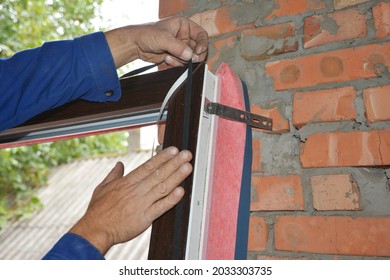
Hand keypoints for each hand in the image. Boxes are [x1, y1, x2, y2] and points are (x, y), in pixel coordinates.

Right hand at [69, 146, 192, 254]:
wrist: (95, 230)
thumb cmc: (98, 211)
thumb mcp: (102, 187)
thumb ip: (113, 175)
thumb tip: (119, 164)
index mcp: (127, 182)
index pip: (148, 166)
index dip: (162, 157)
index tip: (173, 150)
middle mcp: (136, 190)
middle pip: (158, 174)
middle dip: (174, 163)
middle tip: (186, 154)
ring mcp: (141, 204)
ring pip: (162, 187)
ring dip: (176, 177)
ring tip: (187, 167)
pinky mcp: (144, 218)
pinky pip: (160, 207)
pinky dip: (171, 199)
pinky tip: (181, 191)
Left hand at [105, 16, 207, 67]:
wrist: (136, 45)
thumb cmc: (147, 35)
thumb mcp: (163, 38)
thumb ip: (178, 47)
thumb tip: (190, 55)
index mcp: (184, 26)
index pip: (201, 34)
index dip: (202, 43)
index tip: (198, 51)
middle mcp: (184, 36)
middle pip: (198, 48)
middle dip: (193, 55)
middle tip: (188, 59)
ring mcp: (181, 47)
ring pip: (191, 58)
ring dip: (182, 60)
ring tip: (169, 56)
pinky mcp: (176, 56)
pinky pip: (183, 63)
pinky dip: (177, 63)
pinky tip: (167, 59)